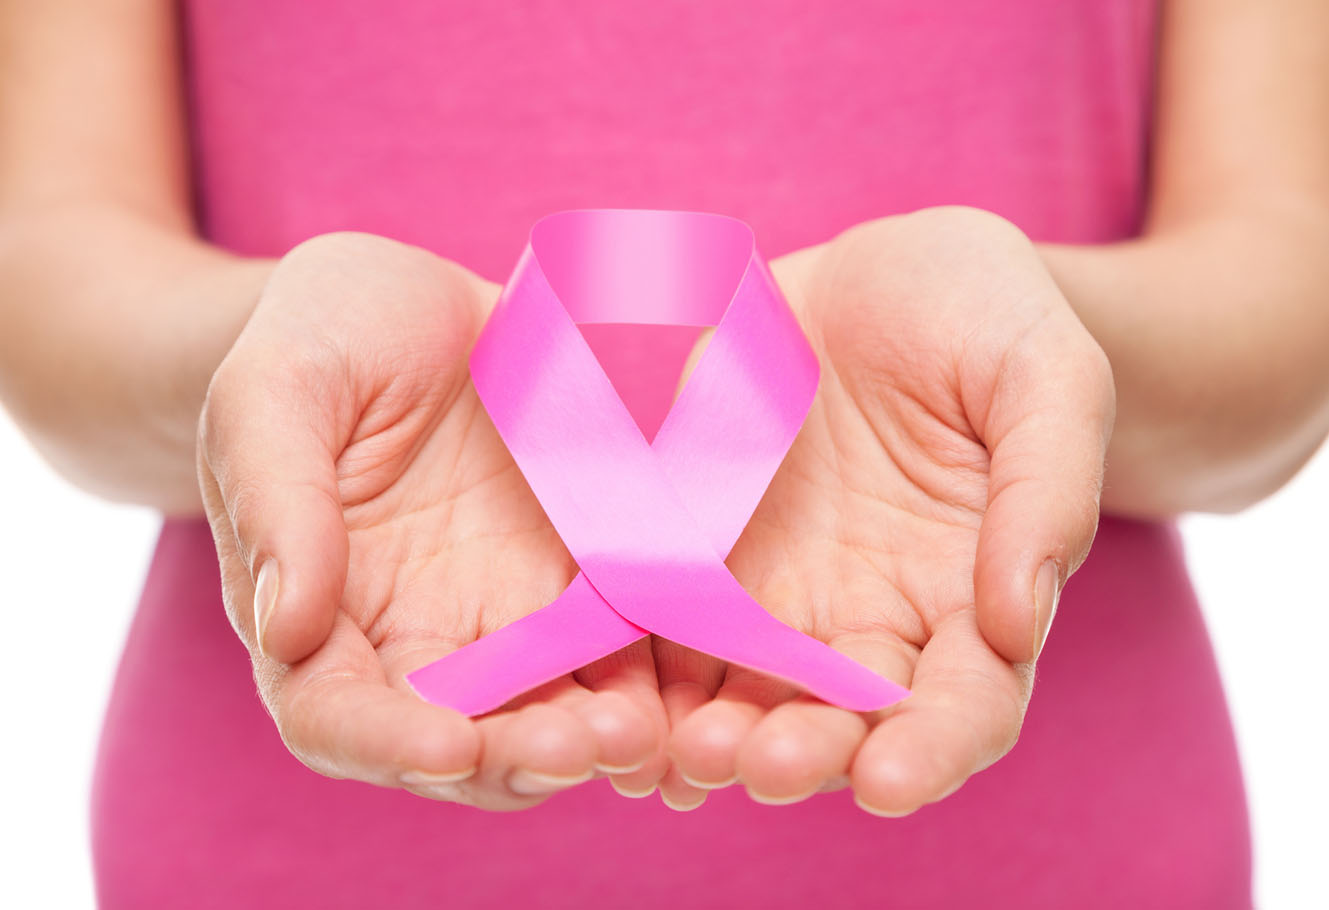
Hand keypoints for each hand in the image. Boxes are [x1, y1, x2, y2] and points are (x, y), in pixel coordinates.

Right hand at [197, 233, 666, 808]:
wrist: (413, 300)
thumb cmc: (319, 336)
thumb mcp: (275, 392)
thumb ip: (276, 502)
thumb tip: (284, 630)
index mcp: (317, 613)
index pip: (333, 716)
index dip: (385, 744)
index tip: (448, 747)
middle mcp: (413, 637)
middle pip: (458, 739)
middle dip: (514, 757)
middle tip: (578, 748)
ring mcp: (504, 614)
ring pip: (546, 709)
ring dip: (592, 737)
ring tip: (642, 732)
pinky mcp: (578, 578)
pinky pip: (617, 642)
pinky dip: (646, 674)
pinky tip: (683, 679)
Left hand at [658, 207, 1114, 813]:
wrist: (883, 272)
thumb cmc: (990, 316)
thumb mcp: (1048, 378)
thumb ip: (1047, 493)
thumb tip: (1018, 624)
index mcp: (971, 594)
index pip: (966, 704)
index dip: (933, 751)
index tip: (890, 784)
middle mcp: (872, 616)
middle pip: (843, 719)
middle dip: (807, 755)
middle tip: (762, 767)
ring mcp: (779, 591)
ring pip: (746, 690)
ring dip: (714, 733)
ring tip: (683, 751)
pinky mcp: (702, 552)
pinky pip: (667, 621)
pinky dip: (643, 671)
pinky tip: (614, 698)